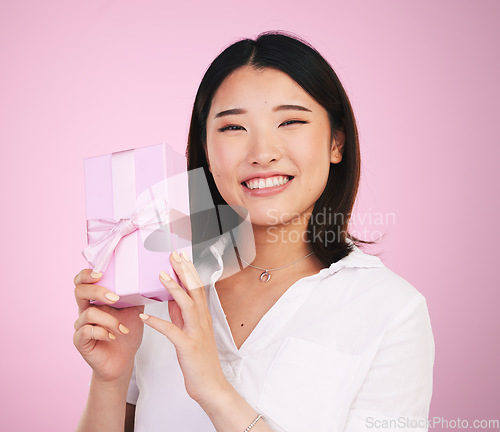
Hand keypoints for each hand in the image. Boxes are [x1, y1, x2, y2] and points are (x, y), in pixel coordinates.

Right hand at [73, 269, 143, 383]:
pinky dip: (103, 332)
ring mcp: (81, 326)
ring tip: (122, 328)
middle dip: (97, 291)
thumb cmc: (127, 334)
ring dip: (109, 319)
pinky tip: (113, 336)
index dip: (86, 274)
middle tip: (115, 297)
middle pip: (79, 291)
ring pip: (88, 313)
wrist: (124, 360)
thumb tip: (147, 278)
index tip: (100, 273)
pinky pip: (86, 331)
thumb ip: (135, 294)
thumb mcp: (135, 310)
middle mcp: (85, 310)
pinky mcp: (80, 341)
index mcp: (96, 300)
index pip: (82, 281)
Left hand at [139, 250, 229, 408]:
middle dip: (184, 271)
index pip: (197, 287)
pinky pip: (172, 332)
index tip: (180, 256)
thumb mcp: (191, 332)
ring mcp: (197, 333)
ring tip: (160, 275)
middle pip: (195, 290)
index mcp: (203, 316)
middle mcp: (202, 321)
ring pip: (187, 305)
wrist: (211, 386)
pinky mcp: (188, 347)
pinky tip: (145, 316)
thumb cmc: (200, 360)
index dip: (189, 270)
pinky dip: (158, 322)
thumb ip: (182, 314)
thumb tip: (172, 297)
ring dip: (174, 289)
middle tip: (174, 254)